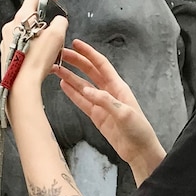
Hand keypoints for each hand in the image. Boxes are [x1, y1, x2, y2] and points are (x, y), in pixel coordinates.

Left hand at [0, 0, 68, 88]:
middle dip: (45, 21)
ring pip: (26, 32)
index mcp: (21, 17)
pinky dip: (32, 48)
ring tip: (49, 49)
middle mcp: (10, 26)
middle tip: (56, 31)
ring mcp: (6, 40)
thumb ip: (60, 22)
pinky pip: (21, 45)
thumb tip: (59, 21)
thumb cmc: (35, 62)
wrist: (21, 86)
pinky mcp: (6, 54)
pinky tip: (40, 59)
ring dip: (39, 36)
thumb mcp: (57, 36)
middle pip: (30, 16)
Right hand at [53, 40, 164, 177]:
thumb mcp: (124, 113)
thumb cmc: (138, 130)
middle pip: (89, 72)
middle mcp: (109, 92)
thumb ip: (105, 101)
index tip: (76, 44)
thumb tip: (86, 91)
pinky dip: (72, 94)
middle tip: (61, 54)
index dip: (88, 53)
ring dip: (70, 77)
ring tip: (56, 69)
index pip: (100, 65)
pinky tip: (63, 85)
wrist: (139, 151)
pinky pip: (82, 102)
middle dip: (76, 62)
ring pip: (83, 86)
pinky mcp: (97, 116)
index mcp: (118, 87)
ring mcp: (102, 104)